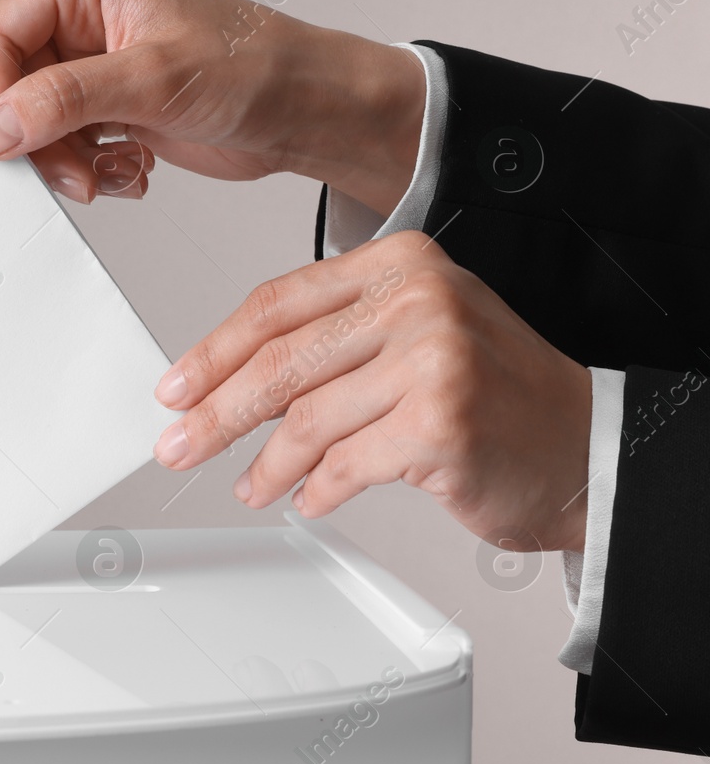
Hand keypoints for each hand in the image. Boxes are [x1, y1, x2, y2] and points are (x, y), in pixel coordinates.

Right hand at [0, 0, 424, 210]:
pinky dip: (92, 170)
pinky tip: (133, 167)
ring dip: (69, 163)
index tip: (11, 147)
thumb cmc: (258, 68)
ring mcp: (95, 63)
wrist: (309, 110)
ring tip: (115, 171)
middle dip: (40, 142)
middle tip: (78, 175)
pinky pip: (65, 146)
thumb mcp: (153, 80)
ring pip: (34, 126)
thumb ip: (64, 101)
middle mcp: (82, 16)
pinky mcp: (110, 104)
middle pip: (11, 89)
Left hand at [151, 231, 592, 553]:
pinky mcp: (439, 424)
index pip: (277, 304)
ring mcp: (433, 360)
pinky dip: (316, 490)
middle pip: (280, 362)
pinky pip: (345, 465)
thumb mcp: (414, 334)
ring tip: (251, 485)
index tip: (176, 386)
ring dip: (267, 465)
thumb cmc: (495, 393)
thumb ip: (332, 342)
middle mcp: (418, 301)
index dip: (214, 351)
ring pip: (307, 420)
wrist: (586, 446)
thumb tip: (231, 380)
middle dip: (218, 412)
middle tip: (180, 443)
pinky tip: (307, 499)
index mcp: (401, 264)